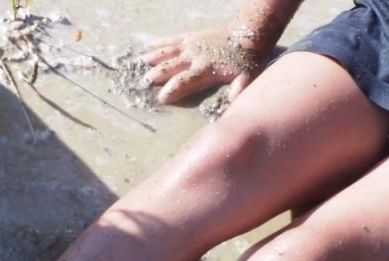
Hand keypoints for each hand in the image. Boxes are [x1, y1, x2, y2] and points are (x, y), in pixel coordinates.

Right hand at [141, 26, 264, 104]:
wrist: (249, 32)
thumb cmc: (247, 58)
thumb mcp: (248, 75)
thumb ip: (239, 88)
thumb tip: (233, 101)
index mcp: (205, 69)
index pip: (183, 81)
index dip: (171, 90)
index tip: (161, 99)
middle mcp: (194, 57)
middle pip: (170, 66)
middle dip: (156, 75)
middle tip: (143, 84)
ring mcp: (191, 46)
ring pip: (167, 52)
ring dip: (153, 59)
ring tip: (139, 66)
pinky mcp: (191, 37)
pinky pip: (172, 40)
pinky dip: (159, 44)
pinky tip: (147, 48)